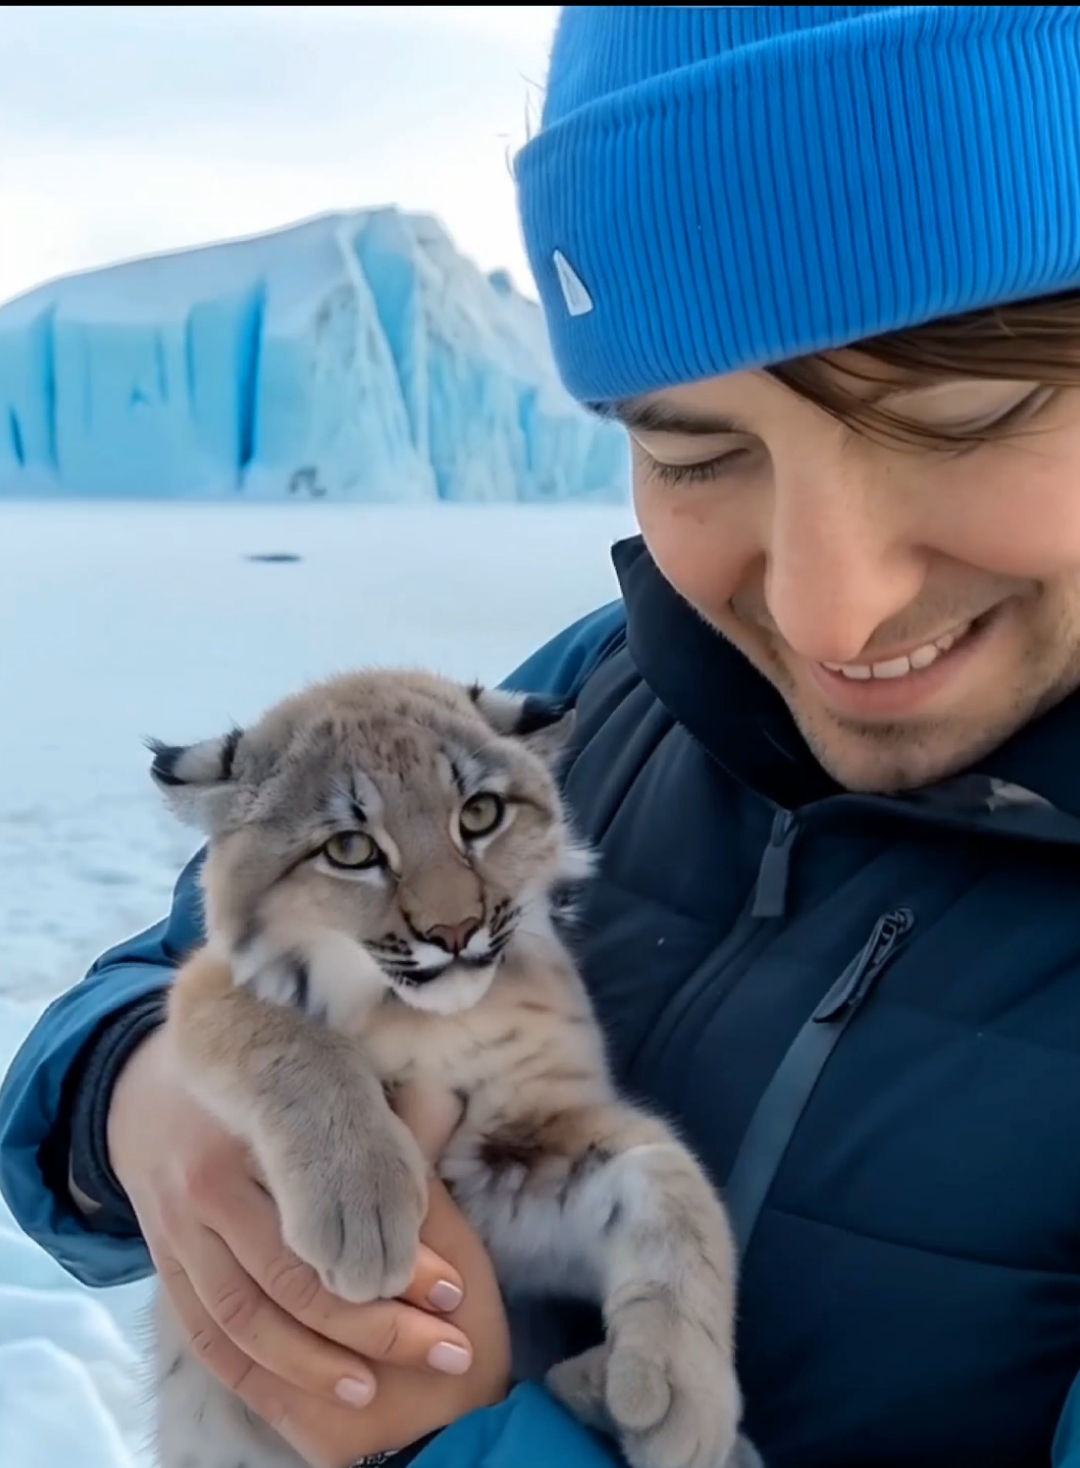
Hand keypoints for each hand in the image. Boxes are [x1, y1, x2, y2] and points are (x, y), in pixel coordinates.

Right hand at [108, 1028, 509, 1463]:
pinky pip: (202, 1333)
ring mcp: (175, 1228)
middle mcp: (208, 1184)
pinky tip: (302, 1392)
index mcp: (255, 1128)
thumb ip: (375, 1122)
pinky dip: (252, 1373)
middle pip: (292, 1278)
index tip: (453, 1290)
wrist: (149, 1083)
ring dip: (312, 1365)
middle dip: (373, 1326)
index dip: (396, 1260)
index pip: (335, 1213)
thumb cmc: (267, 1074)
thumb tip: (444, 1140)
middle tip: (441, 1348)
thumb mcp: (324, 1072)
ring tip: (371, 1388)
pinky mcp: (162, 1260)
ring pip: (244, 1318)